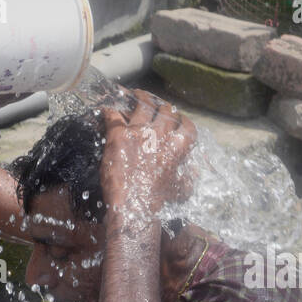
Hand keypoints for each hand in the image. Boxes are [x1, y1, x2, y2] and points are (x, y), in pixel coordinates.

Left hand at [99, 90, 197, 220]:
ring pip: (142, 104)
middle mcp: (161, 132)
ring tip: (134, 94)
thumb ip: (189, 176)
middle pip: (164, 109)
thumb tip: (195, 171)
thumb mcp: (182, 189)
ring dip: (139, 97)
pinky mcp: (118, 135)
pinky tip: (106, 108)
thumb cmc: (158, 202)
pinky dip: (110, 109)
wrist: (134, 207)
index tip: (174, 119)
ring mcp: (140, 131)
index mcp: (179, 144)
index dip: (180, 120)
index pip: (185, 123)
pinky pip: (113, 115)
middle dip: (160, 106)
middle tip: (153, 104)